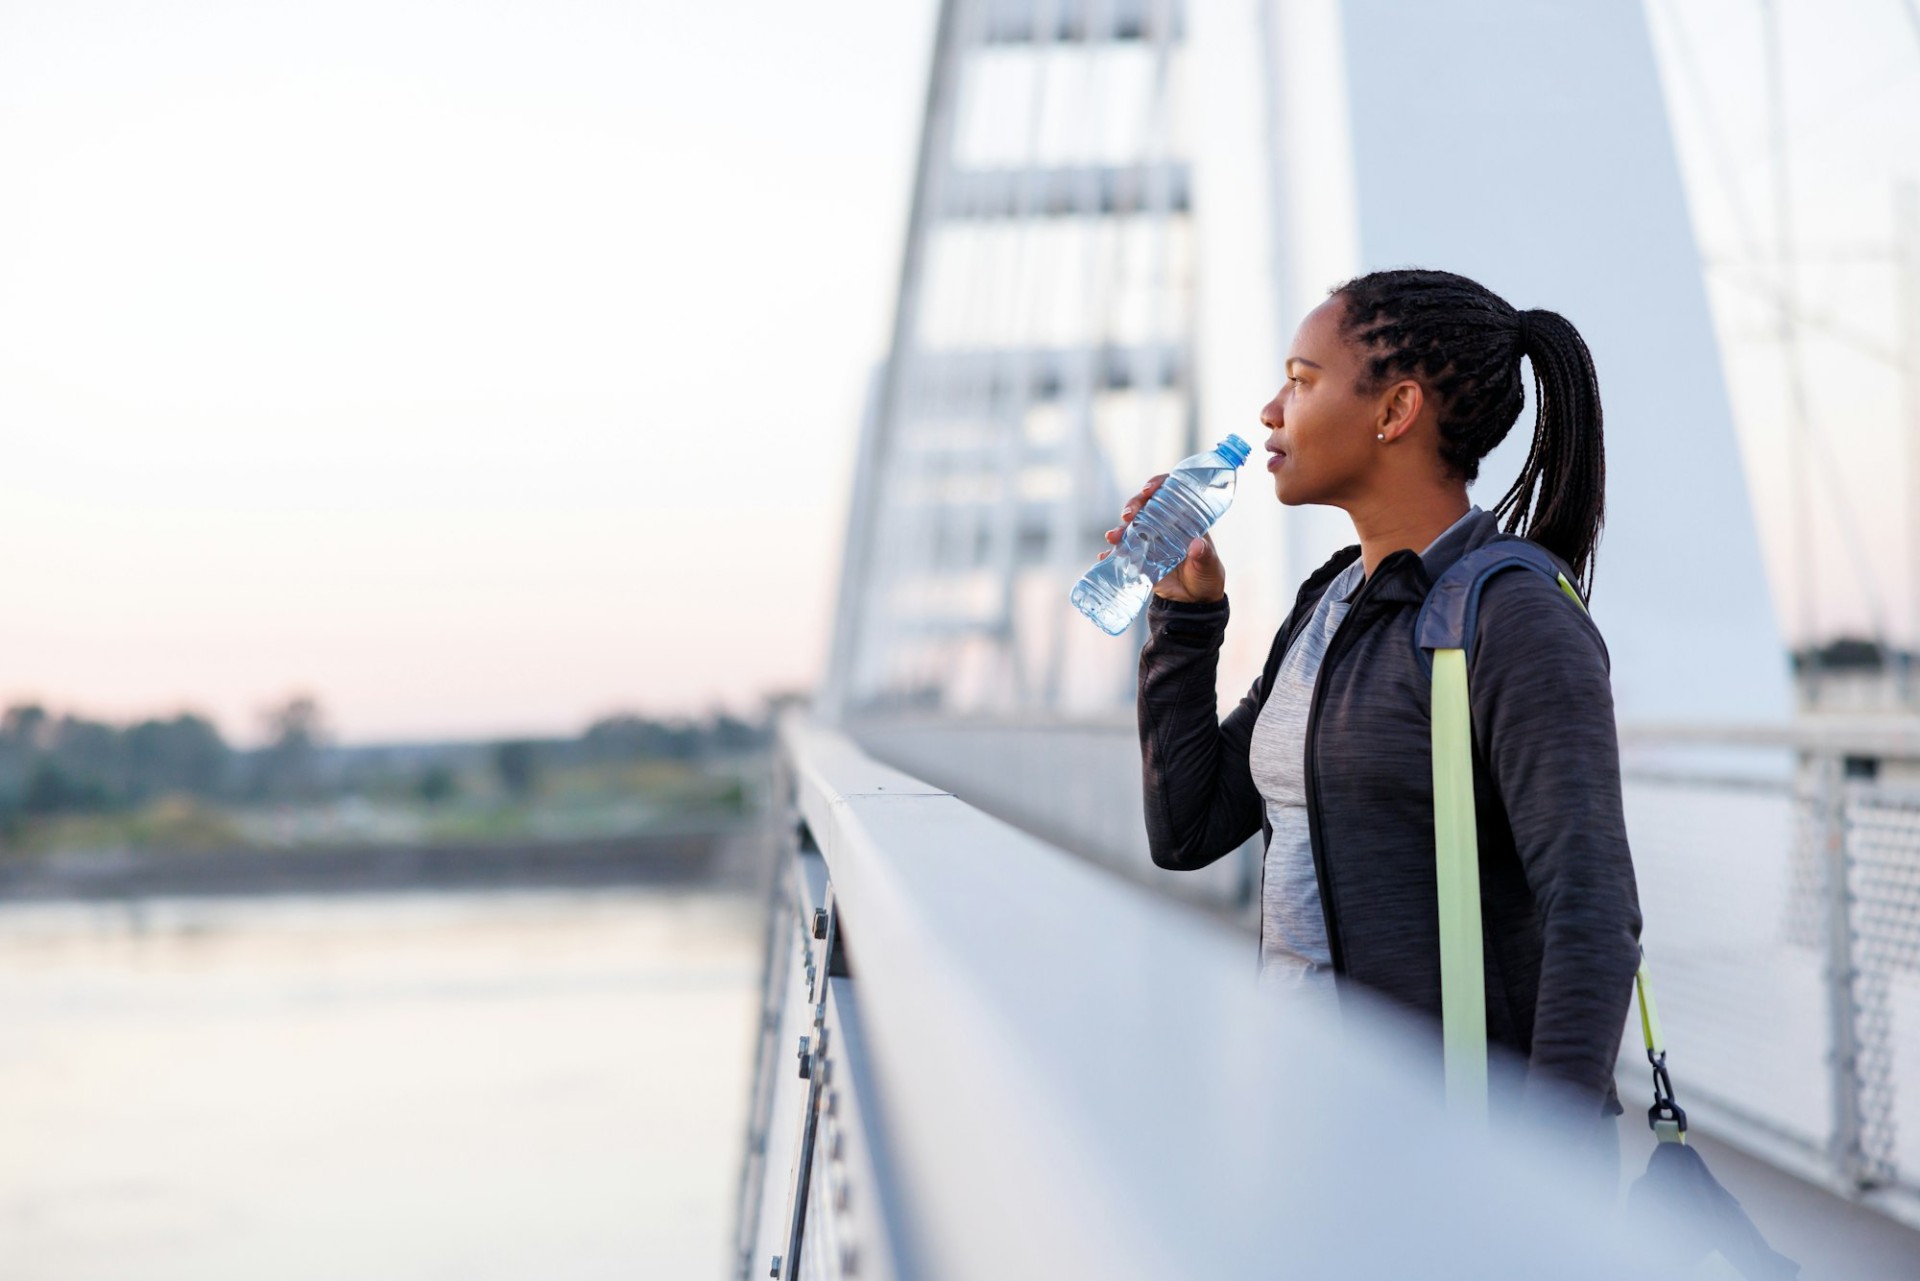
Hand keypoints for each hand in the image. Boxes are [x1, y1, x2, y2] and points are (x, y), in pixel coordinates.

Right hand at [1099, 474, 1226, 603]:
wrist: (1194, 603)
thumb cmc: (1206, 578)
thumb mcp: (1210, 567)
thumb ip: (1204, 557)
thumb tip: (1196, 545)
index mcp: (1184, 519)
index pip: (1169, 492)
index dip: (1157, 484)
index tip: (1149, 490)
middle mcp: (1165, 526)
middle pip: (1145, 506)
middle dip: (1133, 506)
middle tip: (1127, 515)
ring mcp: (1150, 541)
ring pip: (1131, 526)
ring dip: (1119, 529)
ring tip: (1113, 538)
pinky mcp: (1140, 558)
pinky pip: (1123, 551)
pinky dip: (1112, 553)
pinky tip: (1105, 556)